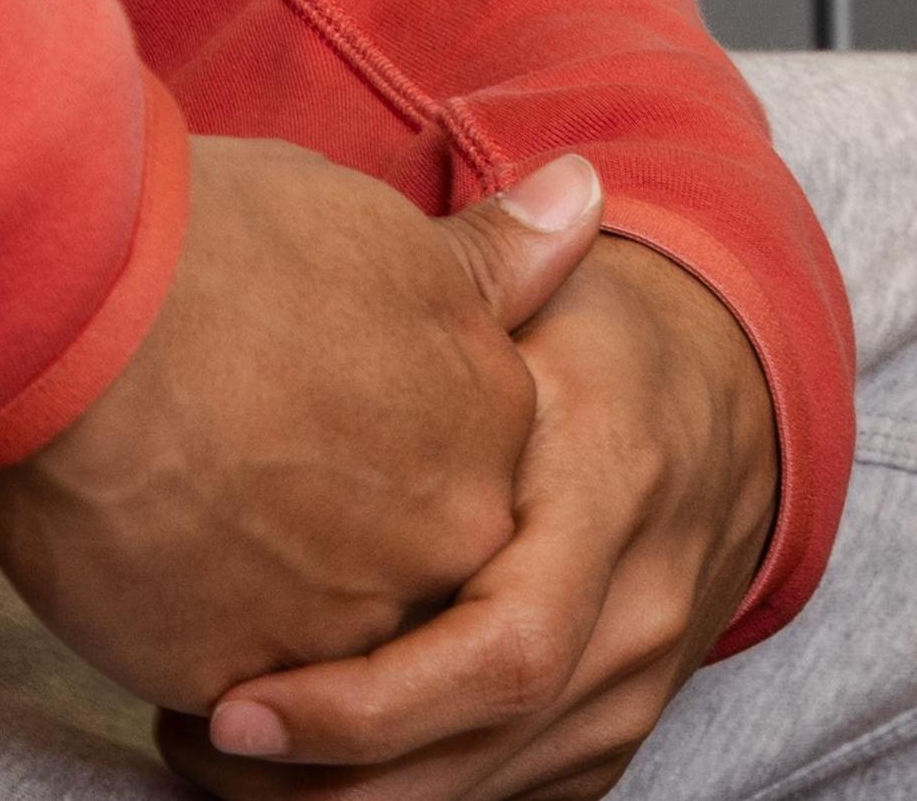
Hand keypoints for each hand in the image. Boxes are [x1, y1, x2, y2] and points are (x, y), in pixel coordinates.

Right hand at [0, 139, 603, 720]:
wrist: (80, 311)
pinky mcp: (238, 682)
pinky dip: (191, 646)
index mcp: (486, 434)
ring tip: (181, 520)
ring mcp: (343, 626)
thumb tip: (583, 196)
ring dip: (265, 603)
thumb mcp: (381, 229)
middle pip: (407, 573)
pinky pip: (234, 696)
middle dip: (334, 538)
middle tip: (241, 470)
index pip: (460, 475)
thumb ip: (490, 255)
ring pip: (325, 649)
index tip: (309, 413)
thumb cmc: (222, 248)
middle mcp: (438, 545)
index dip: (373, 443)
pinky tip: (140, 570)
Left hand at [165, 225, 782, 800]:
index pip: (500, 656)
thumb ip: (503, 278)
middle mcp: (632, 621)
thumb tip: (558, 177)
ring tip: (204, 759)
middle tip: (190, 739)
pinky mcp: (605, 743)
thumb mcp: (553, 309)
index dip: (362, 704)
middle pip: (475, 759)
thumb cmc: (599, 349)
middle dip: (320, 783)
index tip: (232, 704)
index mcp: (610, 507)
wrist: (726, 420)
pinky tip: (288, 785)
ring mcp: (629, 698)